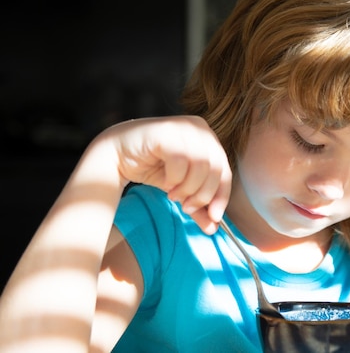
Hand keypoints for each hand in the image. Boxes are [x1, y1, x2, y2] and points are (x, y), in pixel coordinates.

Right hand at [106, 115, 231, 233]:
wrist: (117, 155)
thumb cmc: (153, 167)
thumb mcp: (181, 189)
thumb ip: (198, 206)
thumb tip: (213, 229)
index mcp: (209, 138)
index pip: (225, 170)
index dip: (221, 196)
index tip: (214, 218)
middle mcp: (199, 128)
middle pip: (216, 168)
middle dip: (203, 195)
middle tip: (187, 208)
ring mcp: (183, 127)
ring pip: (200, 165)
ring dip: (188, 188)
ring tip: (173, 195)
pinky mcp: (166, 131)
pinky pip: (181, 160)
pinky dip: (175, 178)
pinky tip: (166, 183)